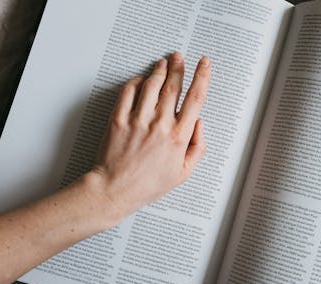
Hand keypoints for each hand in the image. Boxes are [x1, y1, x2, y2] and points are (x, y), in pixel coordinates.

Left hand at [88, 52, 210, 222]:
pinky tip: (141, 80)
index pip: (195, 98)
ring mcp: (138, 120)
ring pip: (152, 85)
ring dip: (159, 70)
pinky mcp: (119, 119)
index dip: (202, 77)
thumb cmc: (149, 184)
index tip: (204, 65)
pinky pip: (129, 92)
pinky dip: (137, 82)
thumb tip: (200, 124)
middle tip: (179, 57)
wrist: (116, 189)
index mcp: (179, 136)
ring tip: (163, 63)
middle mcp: (160, 124)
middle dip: (179, 67)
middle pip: (173, 86)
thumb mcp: (183, 173)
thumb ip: (197, 147)